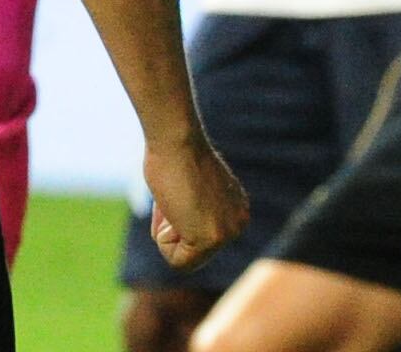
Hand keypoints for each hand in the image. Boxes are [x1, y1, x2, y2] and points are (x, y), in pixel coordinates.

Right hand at [141, 131, 252, 269]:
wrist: (177, 138)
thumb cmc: (174, 154)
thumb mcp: (192, 188)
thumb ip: (195, 207)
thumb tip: (183, 219)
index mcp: (235, 212)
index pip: (197, 237)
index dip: (175, 220)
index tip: (178, 190)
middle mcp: (237, 225)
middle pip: (191, 251)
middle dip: (171, 229)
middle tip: (174, 196)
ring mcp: (226, 234)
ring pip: (183, 258)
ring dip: (166, 233)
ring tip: (173, 200)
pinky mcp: (211, 239)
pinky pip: (177, 261)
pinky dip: (163, 239)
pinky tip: (170, 210)